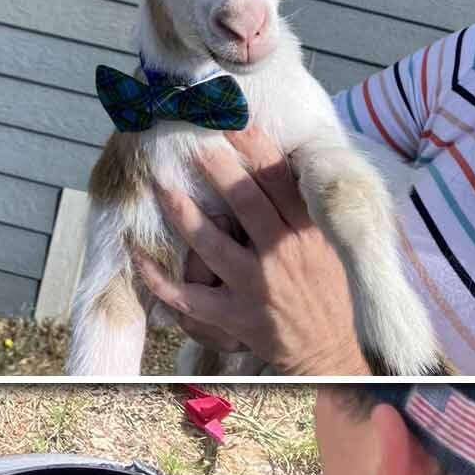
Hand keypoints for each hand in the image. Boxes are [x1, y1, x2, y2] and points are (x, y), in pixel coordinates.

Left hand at [135, 126, 371, 374]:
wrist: (335, 354)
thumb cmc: (330, 290)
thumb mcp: (330, 244)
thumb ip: (304, 208)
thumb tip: (282, 158)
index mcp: (308, 232)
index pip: (281, 181)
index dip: (256, 147)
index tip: (234, 120)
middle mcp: (282, 255)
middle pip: (246, 203)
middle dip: (218, 170)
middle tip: (193, 143)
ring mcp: (256, 286)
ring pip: (211, 244)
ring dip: (182, 214)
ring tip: (161, 188)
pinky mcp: (235, 316)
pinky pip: (187, 296)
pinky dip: (158, 277)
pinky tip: (139, 256)